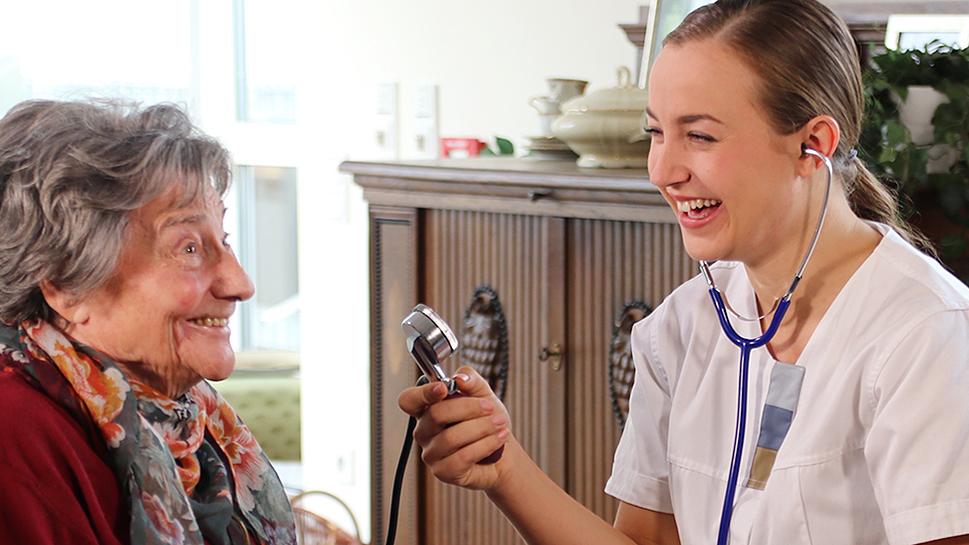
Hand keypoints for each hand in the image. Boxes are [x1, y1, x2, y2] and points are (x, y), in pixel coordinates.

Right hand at [398, 366, 511, 489]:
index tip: (443, 388)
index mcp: (427, 409)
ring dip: (481, 427)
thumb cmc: (487, 422)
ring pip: (451, 437)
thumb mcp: (483, 395)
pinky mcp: (443, 472)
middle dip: (468, 408)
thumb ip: (471, 381)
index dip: (423, 393)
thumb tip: (460, 377)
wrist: (503, 452)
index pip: (409, 400)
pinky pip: (462, 457)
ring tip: (499, 424)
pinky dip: (485, 445)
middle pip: (435, 414)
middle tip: (490, 407)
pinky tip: (498, 438)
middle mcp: (424, 431)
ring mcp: (431, 453)